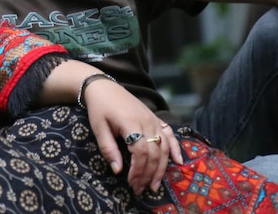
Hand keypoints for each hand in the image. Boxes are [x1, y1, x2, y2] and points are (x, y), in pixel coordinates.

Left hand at [81, 79, 182, 194]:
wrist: (104, 87)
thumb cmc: (99, 108)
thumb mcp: (99, 128)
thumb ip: (109, 149)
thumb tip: (118, 171)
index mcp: (131, 123)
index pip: (141, 151)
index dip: (138, 170)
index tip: (131, 183)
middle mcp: (146, 121)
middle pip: (154, 152)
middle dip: (148, 174)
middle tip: (140, 189)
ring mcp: (153, 119)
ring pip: (164, 147)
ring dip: (161, 168)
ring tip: (154, 184)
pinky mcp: (155, 118)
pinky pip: (170, 134)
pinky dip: (175, 148)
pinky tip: (178, 162)